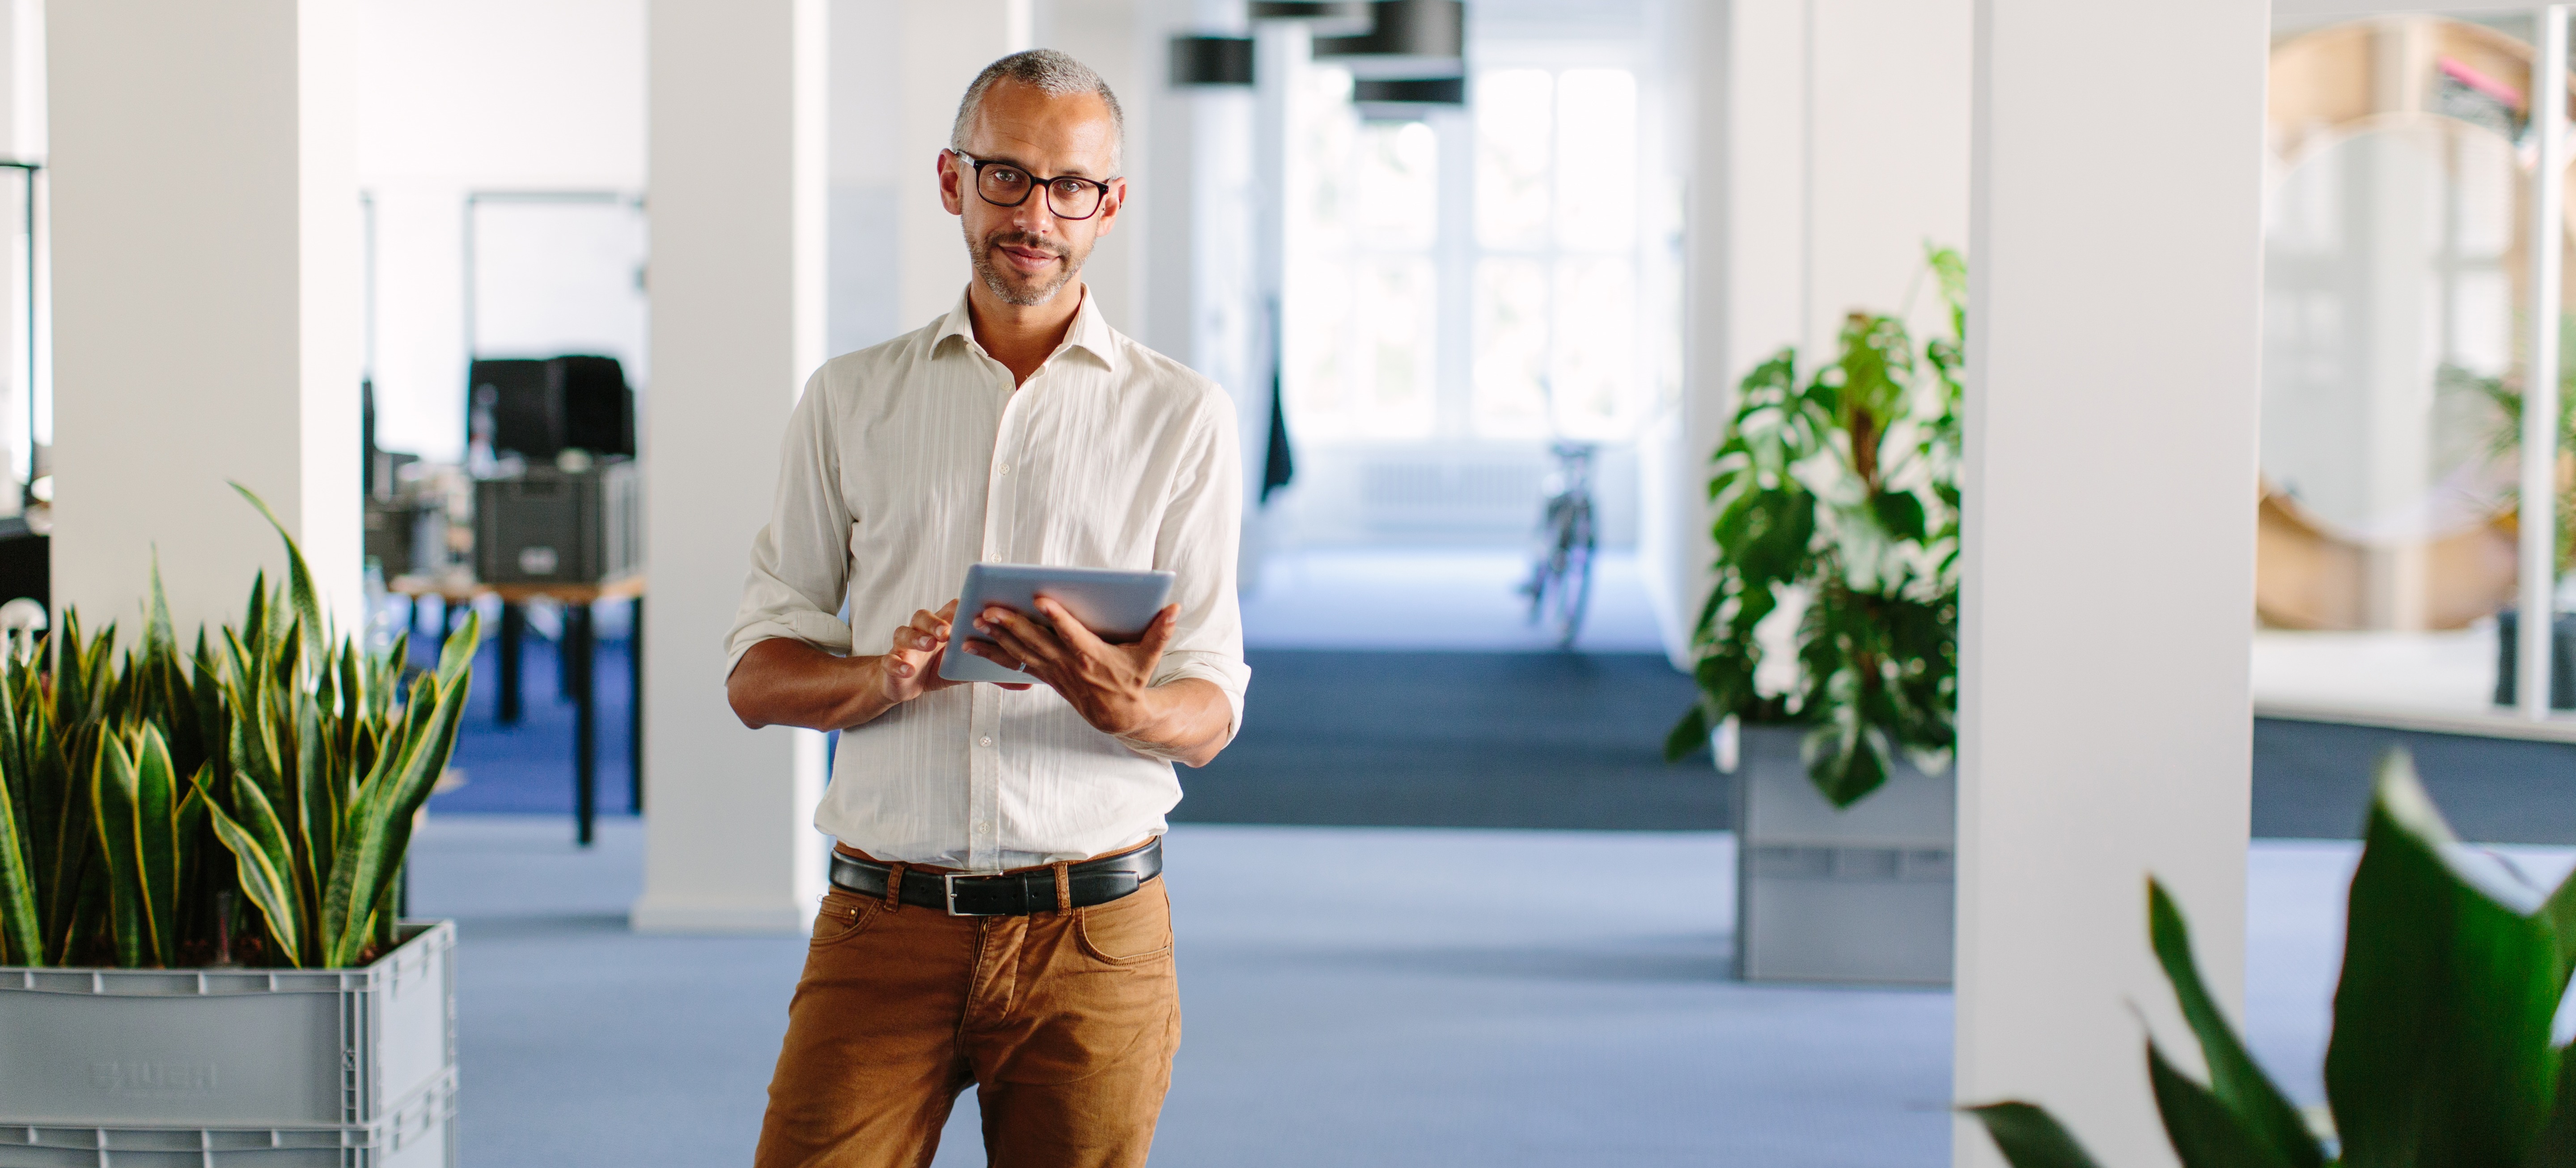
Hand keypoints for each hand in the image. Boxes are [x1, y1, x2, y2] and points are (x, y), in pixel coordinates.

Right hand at [865, 600, 1023, 709]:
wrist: (902, 683)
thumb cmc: (936, 667)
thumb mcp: (966, 669)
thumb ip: (993, 672)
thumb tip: (1029, 682)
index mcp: (943, 627)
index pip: (952, 609)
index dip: (963, 607)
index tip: (978, 609)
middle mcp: (922, 630)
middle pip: (925, 616)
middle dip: (937, 621)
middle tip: (949, 630)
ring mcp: (904, 645)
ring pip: (905, 632)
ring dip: (917, 636)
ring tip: (929, 643)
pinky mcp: (891, 662)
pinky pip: (890, 659)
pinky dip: (897, 662)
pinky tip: (906, 668)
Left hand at [965, 598, 1176, 734]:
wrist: (1119, 715)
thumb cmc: (1134, 680)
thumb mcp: (1149, 657)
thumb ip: (1161, 631)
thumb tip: (1175, 608)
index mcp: (1091, 655)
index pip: (1071, 633)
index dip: (1056, 617)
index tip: (1039, 599)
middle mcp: (1068, 664)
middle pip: (1035, 641)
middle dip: (1010, 625)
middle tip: (988, 608)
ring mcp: (1053, 672)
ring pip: (1020, 652)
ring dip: (995, 637)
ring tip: (974, 621)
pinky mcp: (1045, 677)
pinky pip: (1014, 664)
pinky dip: (993, 654)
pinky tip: (972, 644)